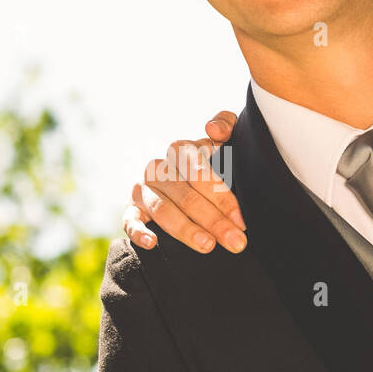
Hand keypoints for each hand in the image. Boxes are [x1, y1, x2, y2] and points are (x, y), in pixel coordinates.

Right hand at [124, 110, 244, 253]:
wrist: (185, 178)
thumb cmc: (212, 162)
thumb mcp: (223, 141)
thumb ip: (226, 125)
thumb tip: (213, 129)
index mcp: (181, 150)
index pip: (201, 175)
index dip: (222, 199)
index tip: (241, 221)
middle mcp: (159, 167)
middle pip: (187, 196)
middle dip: (214, 222)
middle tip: (236, 242)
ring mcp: (143, 188)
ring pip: (163, 210)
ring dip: (186, 230)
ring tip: (208, 246)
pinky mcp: (131, 207)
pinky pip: (130, 220)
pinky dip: (138, 231)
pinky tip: (152, 242)